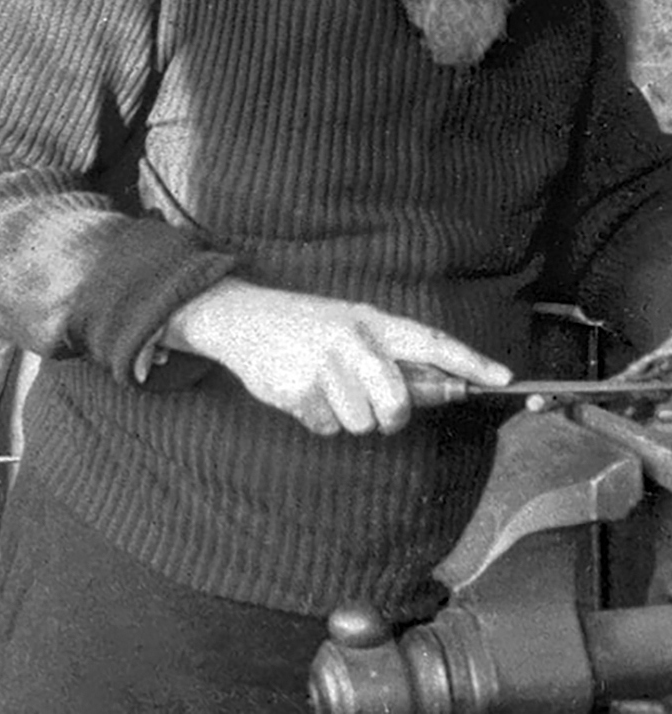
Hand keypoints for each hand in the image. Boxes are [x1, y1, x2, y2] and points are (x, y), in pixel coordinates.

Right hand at [165, 279, 512, 436]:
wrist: (240, 318)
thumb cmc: (303, 325)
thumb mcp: (347, 324)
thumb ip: (387, 353)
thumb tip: (436, 390)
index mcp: (369, 320)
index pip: (431, 341)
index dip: (470, 361)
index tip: (503, 378)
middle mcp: (351, 341)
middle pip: (397, 403)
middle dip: (391, 416)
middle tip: (376, 408)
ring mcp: (324, 366)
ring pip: (363, 422)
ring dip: (347, 415)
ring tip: (323, 385)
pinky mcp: (298, 391)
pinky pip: (329, 427)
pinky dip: (318, 417)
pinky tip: (301, 390)